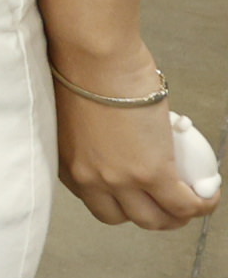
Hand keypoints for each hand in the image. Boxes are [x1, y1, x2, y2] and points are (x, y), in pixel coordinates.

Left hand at [58, 66, 220, 230]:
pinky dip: (201, 204)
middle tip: (167, 202)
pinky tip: (209, 194)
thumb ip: (94, 137)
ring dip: (177, 216)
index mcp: (68, 164)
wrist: (94, 58)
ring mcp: (120, 179)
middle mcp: (89, 178)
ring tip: (191, 200)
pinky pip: (184, 204)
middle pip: (122, 217)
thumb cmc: (84, 71)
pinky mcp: (152, 173)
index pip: (95, 201)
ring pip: (155, 219)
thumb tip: (120, 138)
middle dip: (148, 215)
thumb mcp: (79, 117)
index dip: (121, 202)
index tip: (137, 194)